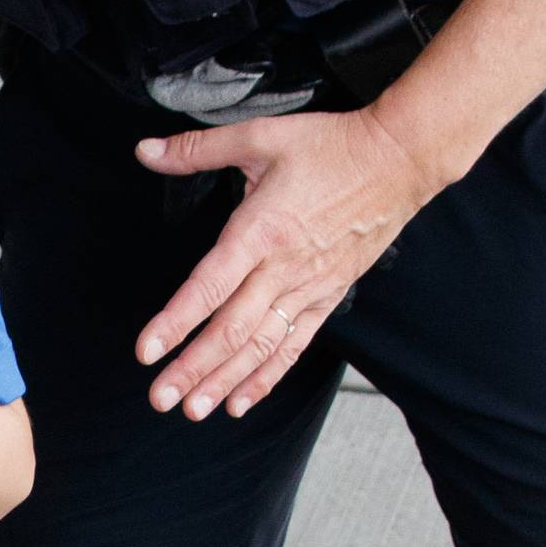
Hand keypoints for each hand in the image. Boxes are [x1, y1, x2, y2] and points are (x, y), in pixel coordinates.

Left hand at [132, 106, 448, 418]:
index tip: (147, 351)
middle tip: (159, 398)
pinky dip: (267, 376)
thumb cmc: (330, 146)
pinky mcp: (329, 296)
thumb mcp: (259, 136)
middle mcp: (283, 268)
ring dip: (225, 381)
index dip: (176, 322)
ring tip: (193, 410)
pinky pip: (294, 345)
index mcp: (260, 231)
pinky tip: (241, 401)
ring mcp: (309, 288)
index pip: (209, 286)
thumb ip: (197, 149)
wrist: (399, 160)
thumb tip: (146, 151)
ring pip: (262, 346)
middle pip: (232, 330)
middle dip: (192, 369)